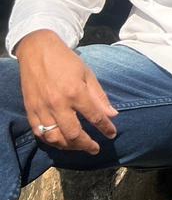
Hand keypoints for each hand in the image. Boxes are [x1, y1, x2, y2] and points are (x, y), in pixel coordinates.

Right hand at [15, 30, 117, 154]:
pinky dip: (51, 141)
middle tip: (95, 148)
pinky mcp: (30, 110)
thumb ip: (99, 97)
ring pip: (56, 138)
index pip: (94, 117)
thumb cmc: (66, 61)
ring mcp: (42, 108)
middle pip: (74, 134)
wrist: (37, 50)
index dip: (105, 129)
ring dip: (69, 147)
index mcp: (75, 92)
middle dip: (86, 145)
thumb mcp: (87, 74)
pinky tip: (61, 141)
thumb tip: (112, 115)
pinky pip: (40, 133)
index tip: (112, 135)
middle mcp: (58, 103)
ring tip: (79, 147)